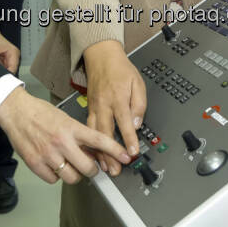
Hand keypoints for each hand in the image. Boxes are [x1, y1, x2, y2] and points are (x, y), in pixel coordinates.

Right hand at [0, 87, 130, 184]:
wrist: (15, 111)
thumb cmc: (40, 112)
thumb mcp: (65, 118)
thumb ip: (79, 134)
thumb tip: (94, 150)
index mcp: (71, 128)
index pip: (99, 140)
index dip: (115, 150)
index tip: (125, 157)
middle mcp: (61, 142)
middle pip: (88, 167)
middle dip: (92, 169)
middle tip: (90, 166)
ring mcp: (48, 154)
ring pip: (72, 177)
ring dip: (74, 174)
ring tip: (70, 165)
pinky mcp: (36, 164)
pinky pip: (54, 180)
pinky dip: (55, 175)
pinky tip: (53, 165)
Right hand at [82, 40, 146, 174]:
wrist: (101, 56)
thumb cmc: (120, 69)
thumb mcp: (137, 82)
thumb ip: (139, 104)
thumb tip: (137, 123)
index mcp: (117, 97)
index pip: (124, 121)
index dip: (129, 139)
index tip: (132, 153)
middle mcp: (103, 104)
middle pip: (106, 132)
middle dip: (110, 153)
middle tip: (116, 169)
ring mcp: (94, 107)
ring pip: (94, 134)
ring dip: (99, 153)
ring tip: (105, 168)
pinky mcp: (88, 109)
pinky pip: (88, 129)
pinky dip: (90, 144)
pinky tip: (93, 155)